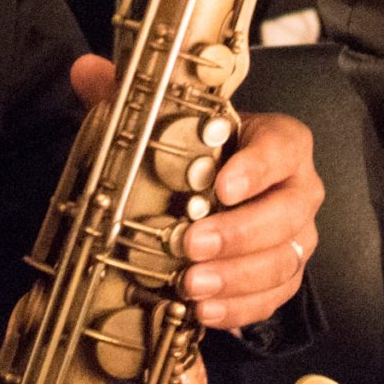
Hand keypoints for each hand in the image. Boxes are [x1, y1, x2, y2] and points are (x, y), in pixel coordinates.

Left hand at [70, 55, 322, 330]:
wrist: (221, 187)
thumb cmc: (204, 151)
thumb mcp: (172, 120)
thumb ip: (133, 95)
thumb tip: (86, 71)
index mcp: (280, 142)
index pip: (282, 148)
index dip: (257, 167)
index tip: (223, 184)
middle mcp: (297, 189)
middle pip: (286, 214)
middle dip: (237, 234)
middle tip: (191, 245)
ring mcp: (297, 236)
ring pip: (283, 261)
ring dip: (235, 278)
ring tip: (191, 286)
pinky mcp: (286, 273)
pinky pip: (274, 296)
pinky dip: (240, 308)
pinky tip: (205, 312)